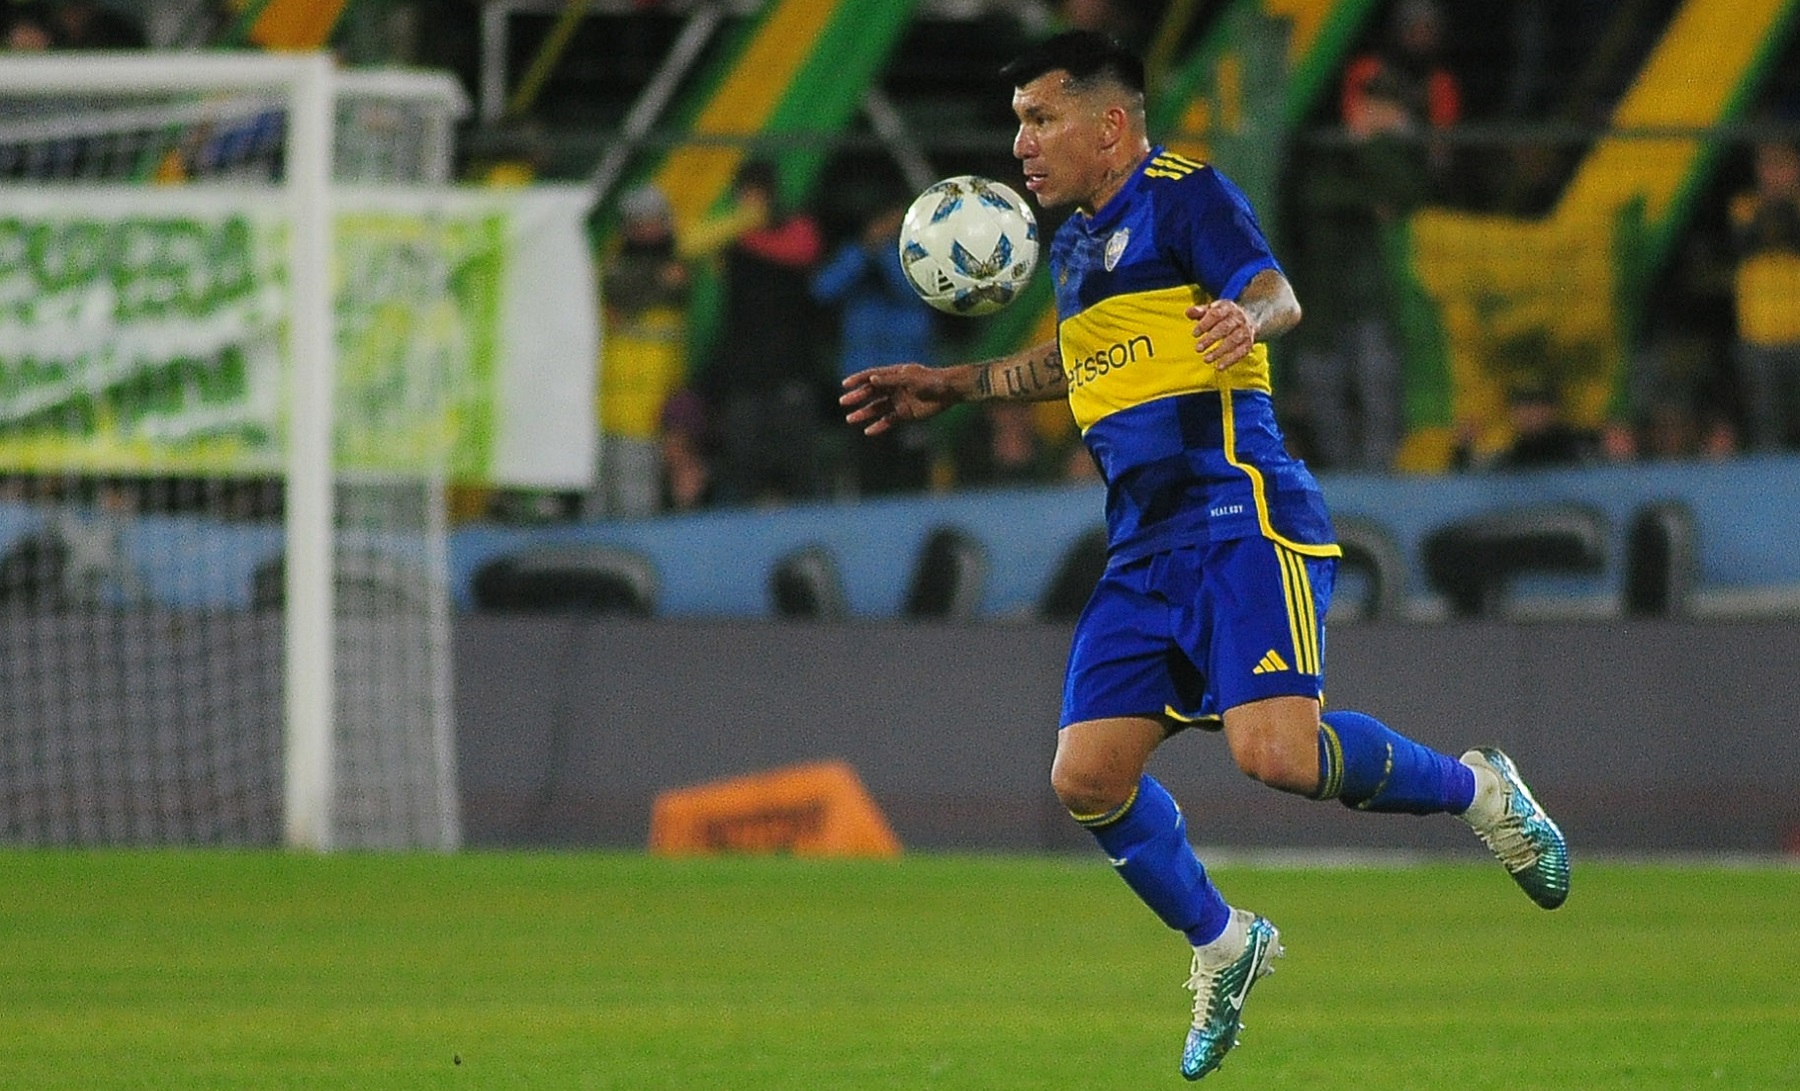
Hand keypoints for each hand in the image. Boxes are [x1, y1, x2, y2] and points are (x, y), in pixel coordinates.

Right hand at [840, 363, 958, 434]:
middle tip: (843, 402)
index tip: (845, 384)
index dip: (858, 379)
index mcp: (894, 374)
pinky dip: (879, 426)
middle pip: (871, 393)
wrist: (950, 392)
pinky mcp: (905, 414)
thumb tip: (871, 379)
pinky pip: (889, 421)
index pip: (872, 376)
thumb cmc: (932, 380)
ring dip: (864, 413)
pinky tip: (868, 431)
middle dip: (857, 397)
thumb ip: (891, 379)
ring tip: (850, 419)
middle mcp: (894, 387)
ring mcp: (899, 401)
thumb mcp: (910, 379)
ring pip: (877, 408)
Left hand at [1186, 299, 1256, 370]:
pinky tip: (1219, 367)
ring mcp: (1245, 331)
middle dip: (1210, 339)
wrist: (1249, 317)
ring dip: (1219, 351)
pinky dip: (1230, 360)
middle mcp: (1238, 318)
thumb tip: (1188, 312)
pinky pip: (1241, 352)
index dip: (1205, 324)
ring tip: (1205, 359)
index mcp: (1227, 307)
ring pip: (1233, 341)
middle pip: (1224, 328)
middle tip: (1197, 349)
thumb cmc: (1223, 315)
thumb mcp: (1212, 309)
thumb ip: (1199, 311)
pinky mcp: (1248, 343)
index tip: (1194, 334)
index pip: (1216, 314)